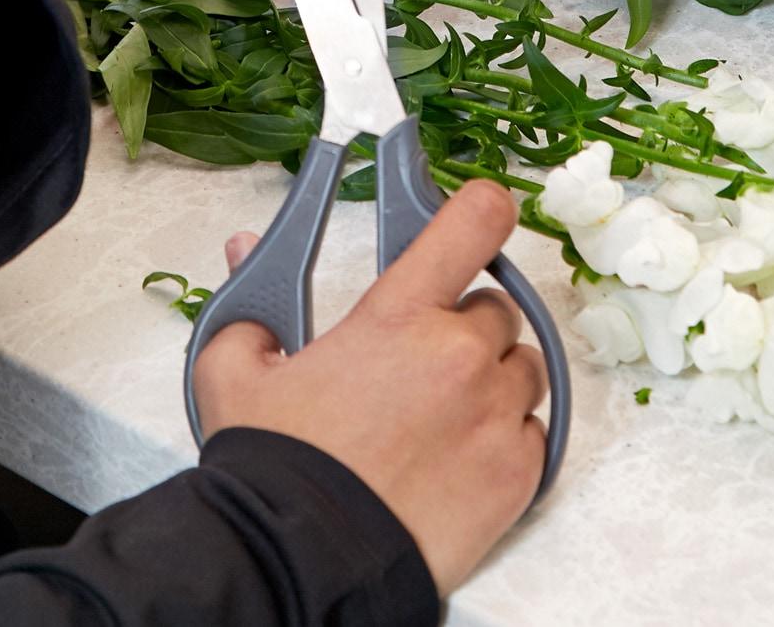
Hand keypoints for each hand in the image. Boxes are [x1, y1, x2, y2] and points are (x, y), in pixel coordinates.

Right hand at [193, 181, 547, 595]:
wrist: (307, 562)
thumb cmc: (277, 469)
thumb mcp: (237, 372)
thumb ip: (249, 302)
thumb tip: (244, 248)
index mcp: (400, 314)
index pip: (473, 223)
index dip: (482, 210)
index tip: (482, 212)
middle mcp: (459, 355)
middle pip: (498, 308)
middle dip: (465, 325)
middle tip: (424, 358)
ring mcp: (495, 416)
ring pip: (524, 368)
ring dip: (494, 379)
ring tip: (444, 412)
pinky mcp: (516, 476)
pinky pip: (536, 433)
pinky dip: (508, 437)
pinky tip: (462, 455)